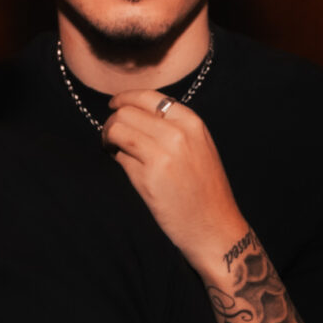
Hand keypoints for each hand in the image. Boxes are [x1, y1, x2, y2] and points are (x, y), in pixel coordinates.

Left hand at [102, 93, 250, 275]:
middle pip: (127, 111)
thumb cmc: (204, 190)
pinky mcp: (148, 176)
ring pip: (117, 129)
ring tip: (111, 148)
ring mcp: (162, 154)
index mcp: (192, 122)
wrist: (215, 226)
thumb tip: (135, 114)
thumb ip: (174, 127)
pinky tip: (124, 167)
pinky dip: (116, 158)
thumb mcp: (199, 147)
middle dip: (113, 121)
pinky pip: (119, 156)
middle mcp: (178, 133)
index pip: (149, 96)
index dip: (125, 98)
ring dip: (107, 137)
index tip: (114, 105)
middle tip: (110, 136)